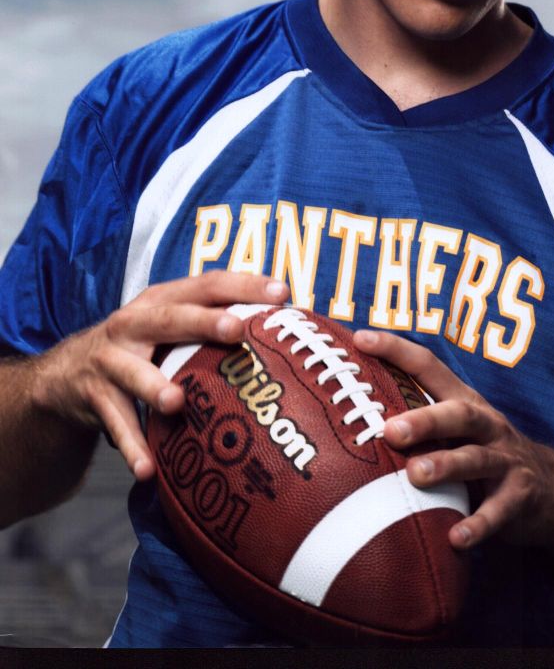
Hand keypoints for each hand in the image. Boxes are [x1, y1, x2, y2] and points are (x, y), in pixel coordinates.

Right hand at [31, 272, 288, 479]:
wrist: (66, 375)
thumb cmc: (143, 347)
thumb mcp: (170, 327)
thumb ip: (214, 323)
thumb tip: (286, 333)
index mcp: (163, 299)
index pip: (208, 284)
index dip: (245, 285)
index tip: (282, 293)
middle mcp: (134, 322)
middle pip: (171, 318)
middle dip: (204, 322)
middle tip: (237, 330)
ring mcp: (111, 358)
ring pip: (133, 372)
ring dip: (154, 386)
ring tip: (176, 403)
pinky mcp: (94, 396)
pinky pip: (115, 424)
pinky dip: (132, 447)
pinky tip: (148, 470)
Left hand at [353, 328, 553, 550]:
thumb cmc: (485, 455)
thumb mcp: (457, 432)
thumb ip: (418, 422)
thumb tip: (350, 415)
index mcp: (465, 402)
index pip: (429, 366)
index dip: (396, 350)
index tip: (361, 338)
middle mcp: (487, 425)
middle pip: (458, 414)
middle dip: (425, 419)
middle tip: (390, 430)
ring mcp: (506, 461)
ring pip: (477, 459)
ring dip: (447, 465)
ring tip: (416, 475)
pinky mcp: (519, 498)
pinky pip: (498, 512)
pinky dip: (477, 525)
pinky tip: (455, 537)